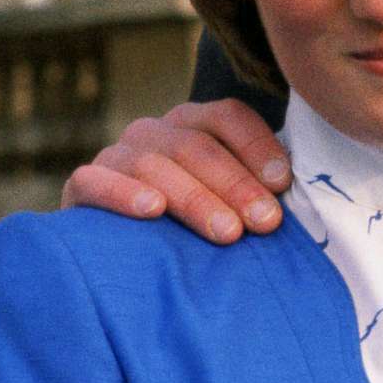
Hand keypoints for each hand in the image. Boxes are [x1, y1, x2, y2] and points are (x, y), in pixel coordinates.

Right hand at [62, 98, 290, 241]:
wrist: (128, 265)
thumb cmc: (195, 234)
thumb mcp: (229, 208)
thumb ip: (258, 194)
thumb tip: (300, 198)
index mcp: (194, 125)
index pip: (227, 117)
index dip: (257, 146)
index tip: (284, 184)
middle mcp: (154, 132)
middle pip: (195, 145)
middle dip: (235, 184)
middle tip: (265, 223)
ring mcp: (116, 156)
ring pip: (152, 163)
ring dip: (193, 197)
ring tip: (226, 232)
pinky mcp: (82, 187)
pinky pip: (95, 180)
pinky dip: (122, 193)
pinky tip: (152, 210)